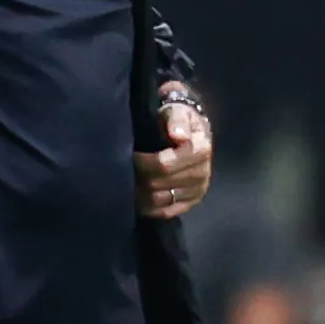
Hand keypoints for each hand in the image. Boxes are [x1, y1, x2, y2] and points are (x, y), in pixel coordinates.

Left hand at [137, 98, 213, 220]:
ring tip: (126, 184)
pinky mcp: (192, 202)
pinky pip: (167, 212)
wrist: (188, 130)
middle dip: (137, 178)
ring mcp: (197, 190)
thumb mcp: (176, 111)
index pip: (163, 165)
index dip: (141, 162)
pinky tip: (137, 199)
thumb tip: (177, 135)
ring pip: (160, 200)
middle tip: (122, 171)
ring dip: (139, 194)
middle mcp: (202, 173)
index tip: (129, 154)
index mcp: (200, 150)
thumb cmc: (177, 118)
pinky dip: (149, 208)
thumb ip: (176, 119)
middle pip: (158, 184)